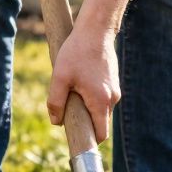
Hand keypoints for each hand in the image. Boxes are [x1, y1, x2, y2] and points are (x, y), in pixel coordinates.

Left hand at [48, 27, 120, 142]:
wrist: (96, 30)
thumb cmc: (76, 52)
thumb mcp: (59, 77)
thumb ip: (55, 102)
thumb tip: (56, 121)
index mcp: (100, 102)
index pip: (101, 134)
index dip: (89, 141)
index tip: (77, 141)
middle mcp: (112, 99)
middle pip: (101, 123)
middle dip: (86, 123)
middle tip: (69, 112)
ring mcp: (115, 90)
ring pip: (101, 110)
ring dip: (88, 109)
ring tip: (74, 92)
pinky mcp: (114, 82)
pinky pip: (103, 99)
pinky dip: (93, 98)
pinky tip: (81, 83)